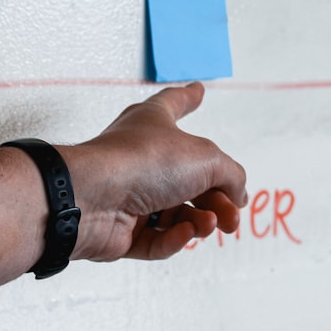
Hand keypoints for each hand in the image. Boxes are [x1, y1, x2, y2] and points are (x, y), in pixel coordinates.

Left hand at [63, 82, 247, 261]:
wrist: (94, 198)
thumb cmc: (140, 161)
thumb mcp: (207, 158)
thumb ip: (232, 176)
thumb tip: (236, 197)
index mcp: (153, 124)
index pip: (173, 104)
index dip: (188, 98)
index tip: (197, 91)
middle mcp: (141, 157)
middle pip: (189, 178)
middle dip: (217, 199)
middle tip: (232, 215)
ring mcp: (130, 195)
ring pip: (176, 214)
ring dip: (199, 221)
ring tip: (208, 223)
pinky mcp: (121, 231)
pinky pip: (157, 239)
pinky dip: (175, 238)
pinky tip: (185, 232)